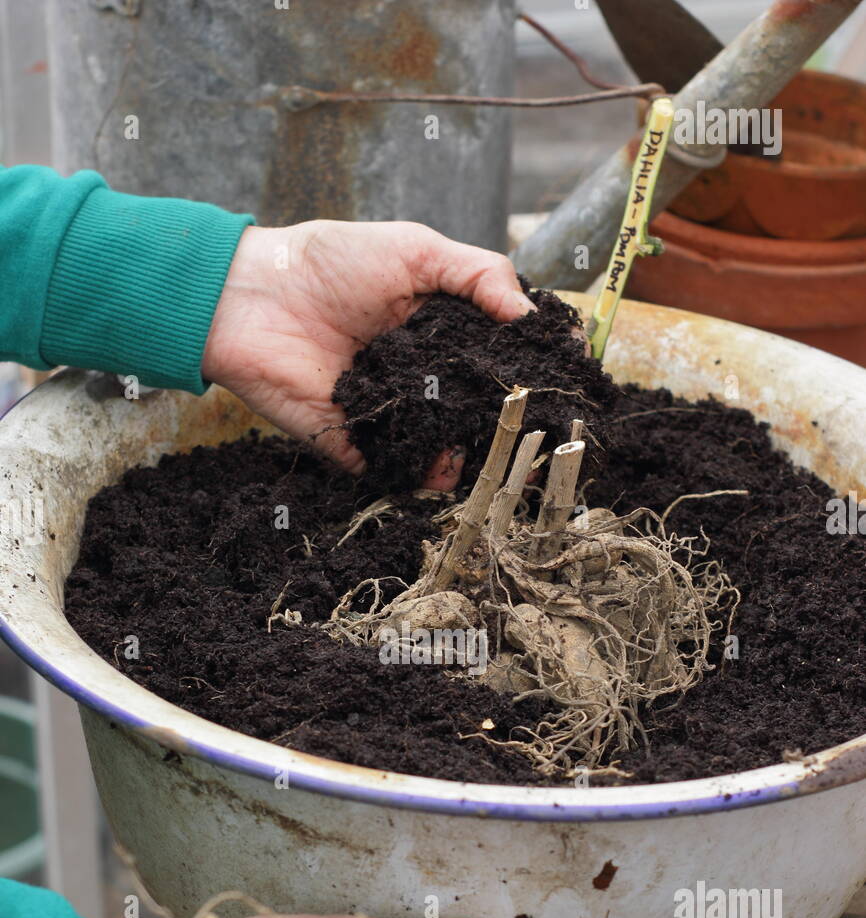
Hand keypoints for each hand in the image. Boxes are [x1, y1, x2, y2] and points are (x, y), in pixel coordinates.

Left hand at [201, 221, 533, 476]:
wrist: (252, 297)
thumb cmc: (331, 261)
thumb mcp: (415, 249)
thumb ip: (478, 276)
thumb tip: (533, 319)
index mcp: (442, 331)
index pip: (498, 359)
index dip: (533, 371)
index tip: (570, 380)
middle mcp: (423, 378)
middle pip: (478, 412)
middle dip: (510, 425)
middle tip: (540, 430)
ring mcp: (392, 414)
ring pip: (445, 448)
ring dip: (472, 457)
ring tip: (495, 456)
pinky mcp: (356, 443)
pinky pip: (397, 470)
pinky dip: (421, 478)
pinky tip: (444, 473)